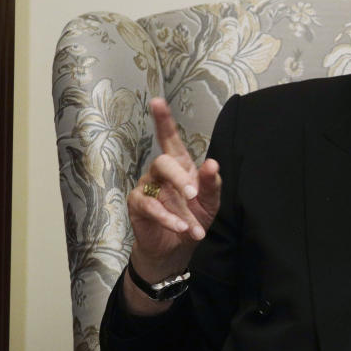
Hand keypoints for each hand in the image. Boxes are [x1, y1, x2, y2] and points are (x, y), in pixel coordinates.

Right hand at [124, 98, 220, 311]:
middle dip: (180, 177)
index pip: (169, 138)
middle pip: (163, 160)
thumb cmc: (194, 219)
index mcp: (180, 165)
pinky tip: (180, 227)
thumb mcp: (210, 202)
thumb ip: (212, 184)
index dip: (163, 120)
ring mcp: (147, 187)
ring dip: (178, 204)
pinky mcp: (138, 205)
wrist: (177, 249)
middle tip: (194, 195)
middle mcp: (160, 172)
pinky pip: (150, 206)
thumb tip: (212, 163)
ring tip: (193, 223)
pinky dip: (167, 218)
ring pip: (157, 183)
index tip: (158, 102)